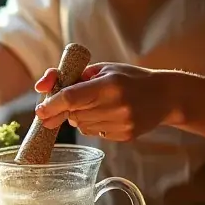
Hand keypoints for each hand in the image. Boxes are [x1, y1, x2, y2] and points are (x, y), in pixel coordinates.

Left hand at [33, 63, 170, 141]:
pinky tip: (108, 114)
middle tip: (73, 102)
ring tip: (96, 106)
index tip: (40, 111)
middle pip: (74, 114)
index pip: (71, 98)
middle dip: (66, 110)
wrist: (165, 96)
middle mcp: (115, 105)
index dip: (52, 105)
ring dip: (80, 118)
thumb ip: (72, 76)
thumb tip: (42, 87)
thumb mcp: (102, 69)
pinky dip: (94, 125)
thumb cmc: (129, 78)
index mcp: (109, 84)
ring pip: (83, 127)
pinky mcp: (125, 136)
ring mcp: (122, 123)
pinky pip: (96, 134)